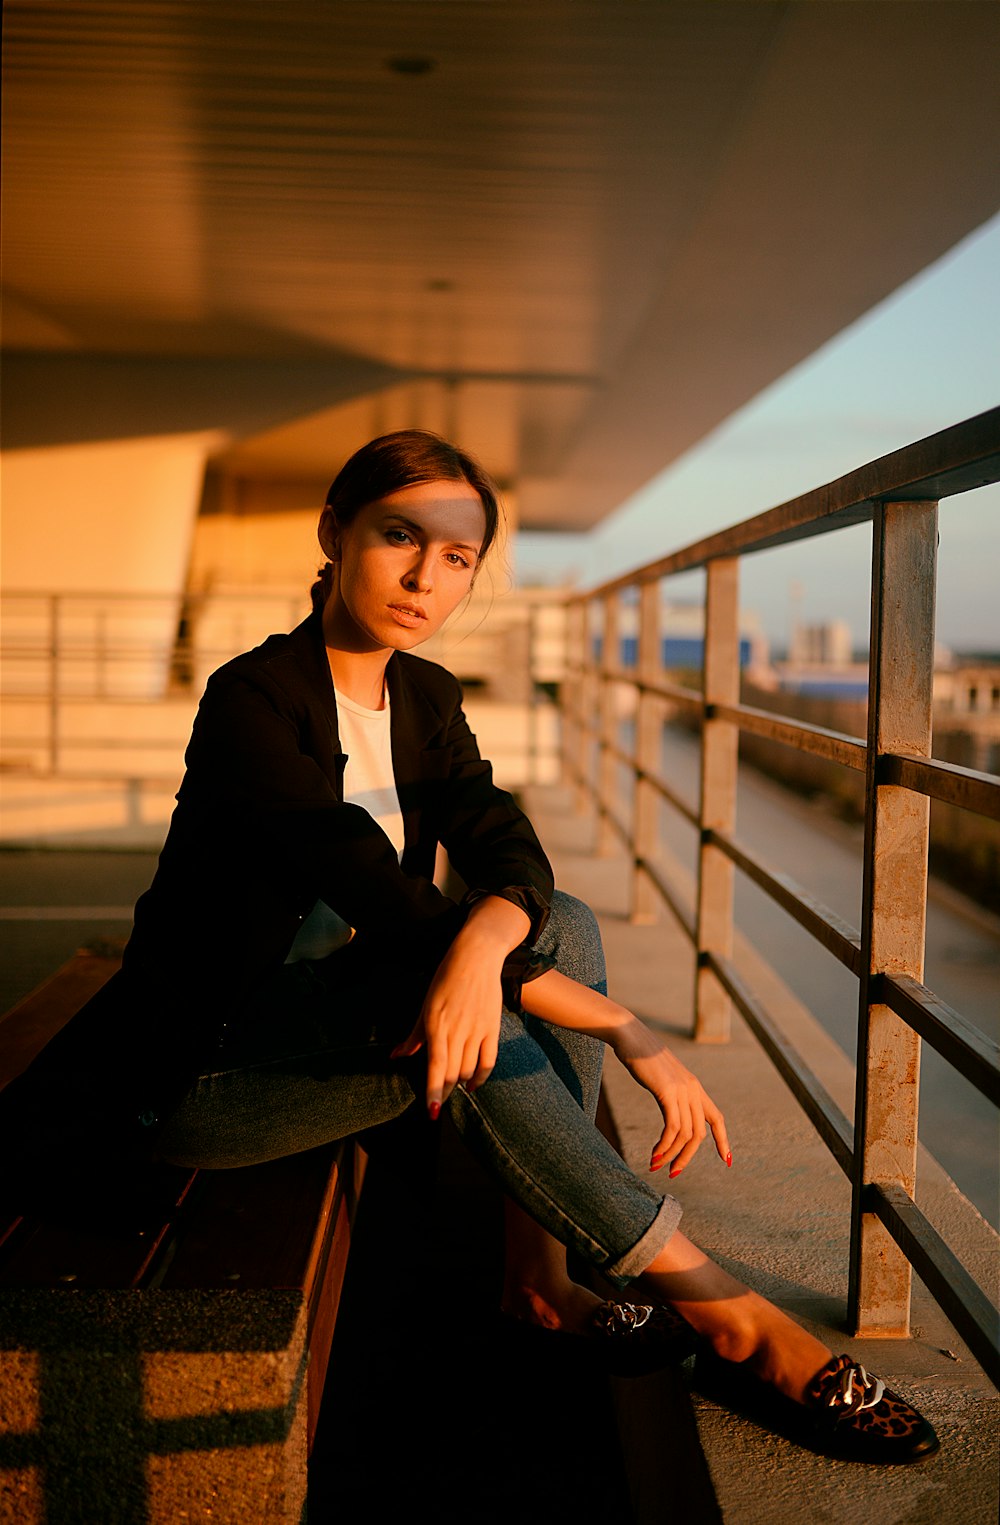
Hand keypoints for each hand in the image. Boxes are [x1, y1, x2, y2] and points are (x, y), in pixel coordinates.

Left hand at [390, 895, 529, 1117]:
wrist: (476, 957)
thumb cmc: (446, 978)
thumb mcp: (426, 1005)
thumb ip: (414, 1035)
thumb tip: (396, 1056)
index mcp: (437, 1025)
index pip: (437, 1067)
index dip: (434, 1092)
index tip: (432, 1111)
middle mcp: (457, 1030)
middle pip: (453, 1073)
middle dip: (444, 1092)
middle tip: (437, 1104)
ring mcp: (477, 1030)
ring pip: (469, 1069)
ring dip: (460, 1084)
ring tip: (452, 1091)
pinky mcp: (492, 1028)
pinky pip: (488, 1060)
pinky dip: (481, 1077)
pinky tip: (473, 1085)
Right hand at [611, 1018, 730, 1176]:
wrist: (630, 1036)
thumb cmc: (641, 1056)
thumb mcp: (663, 1078)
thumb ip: (671, 1092)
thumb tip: (670, 1106)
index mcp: (695, 1087)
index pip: (717, 1118)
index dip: (723, 1141)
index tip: (727, 1160)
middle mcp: (693, 1090)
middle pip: (699, 1134)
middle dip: (686, 1157)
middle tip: (673, 1173)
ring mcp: (682, 1090)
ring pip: (686, 1134)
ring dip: (671, 1155)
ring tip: (656, 1166)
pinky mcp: (668, 1091)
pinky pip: (672, 1128)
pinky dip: (664, 1146)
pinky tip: (654, 1154)